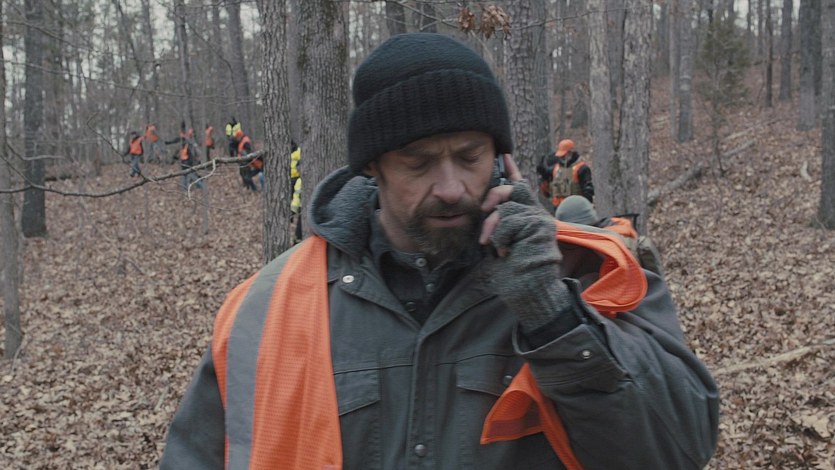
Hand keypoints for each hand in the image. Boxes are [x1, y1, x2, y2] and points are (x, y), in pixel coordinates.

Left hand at [479, 154, 569, 333]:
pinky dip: (502, 237)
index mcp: (526, 219)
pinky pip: (511, 220)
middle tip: (483, 211)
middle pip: (513, 189)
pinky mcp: (542, 227)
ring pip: (507, 207)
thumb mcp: (498, 246)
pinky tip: (507, 252)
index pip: (520, 189)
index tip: (505, 156)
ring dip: (493, 228)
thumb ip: (496, 226)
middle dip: (494, 196)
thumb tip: (485, 211)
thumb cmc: (512, 276)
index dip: (512, 172)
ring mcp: (541, 221)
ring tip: (496, 247)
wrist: (528, 295)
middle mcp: (537, 216)